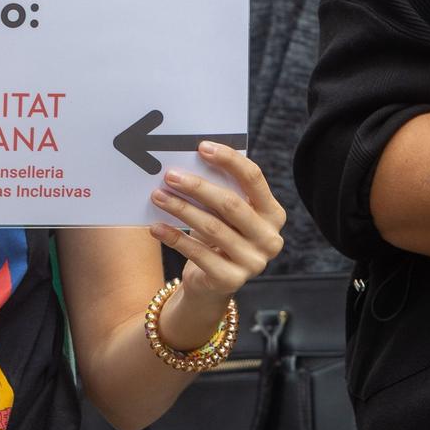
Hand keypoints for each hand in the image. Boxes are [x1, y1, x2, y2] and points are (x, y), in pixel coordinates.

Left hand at [147, 142, 286, 305]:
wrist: (212, 282)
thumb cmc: (219, 236)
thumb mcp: (225, 214)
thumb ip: (220, 191)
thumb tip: (188, 162)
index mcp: (273, 214)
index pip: (253, 178)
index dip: (229, 160)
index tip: (202, 147)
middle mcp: (269, 238)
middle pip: (231, 204)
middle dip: (197, 187)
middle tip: (170, 175)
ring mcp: (253, 262)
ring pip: (212, 228)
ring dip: (181, 209)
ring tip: (158, 196)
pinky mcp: (231, 280)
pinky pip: (198, 254)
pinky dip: (174, 238)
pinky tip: (156, 227)